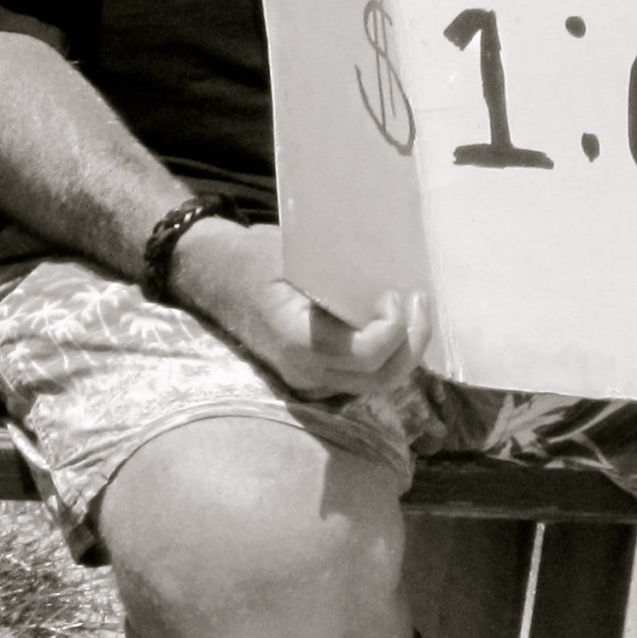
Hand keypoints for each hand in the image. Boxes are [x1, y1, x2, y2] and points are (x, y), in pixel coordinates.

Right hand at [168, 219, 427, 397]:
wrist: (218, 280)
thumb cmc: (257, 259)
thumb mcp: (296, 255)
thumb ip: (339, 272)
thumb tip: (391, 269)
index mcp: (296, 340)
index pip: (366, 354)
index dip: (394, 327)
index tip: (393, 293)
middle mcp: (304, 371)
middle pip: (382, 376)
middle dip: (412, 340)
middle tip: (418, 300)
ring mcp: (309, 381)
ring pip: (378, 382)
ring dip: (404, 350)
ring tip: (411, 311)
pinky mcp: (316, 379)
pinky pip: (364, 378)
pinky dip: (387, 355)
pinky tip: (393, 325)